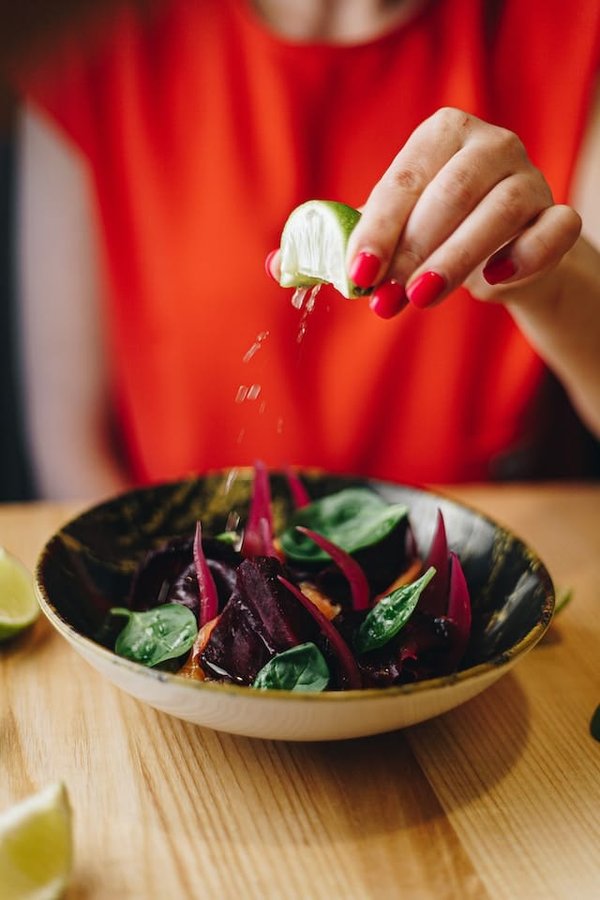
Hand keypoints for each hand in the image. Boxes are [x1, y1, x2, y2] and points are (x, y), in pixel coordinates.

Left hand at [347, 107, 581, 315]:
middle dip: (411, 251)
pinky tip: (492, 279)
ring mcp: (531, 177)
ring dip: (456, 260)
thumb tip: (289, 265)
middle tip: (385, 298)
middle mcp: (491, 144)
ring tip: (422, 298)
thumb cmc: (434, 234)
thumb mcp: (391, 231)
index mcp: (442, 133)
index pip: (403, 180)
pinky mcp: (559, 216)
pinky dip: (525, 256)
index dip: (378, 230)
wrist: (498, 258)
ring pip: (500, 212)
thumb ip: (348, 241)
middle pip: (450, 195)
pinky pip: (554, 230)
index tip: (358, 273)